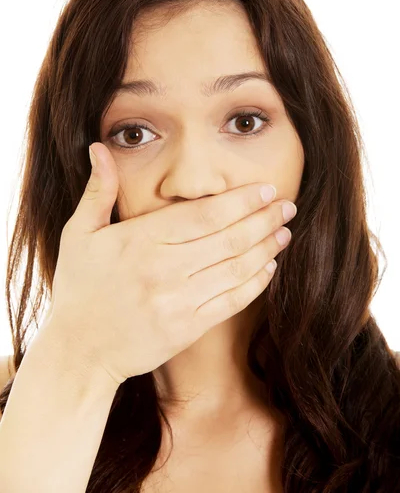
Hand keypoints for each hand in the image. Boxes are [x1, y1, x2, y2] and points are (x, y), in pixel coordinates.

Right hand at [47, 143, 295, 386]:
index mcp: (140, 239)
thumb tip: (99, 148)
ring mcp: (178, 300)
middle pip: (229, 237)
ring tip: (284, 232)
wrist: (80, 351)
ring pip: (236, 267)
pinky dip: (255, 283)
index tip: (266, 190)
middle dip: (264, 219)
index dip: (242, 200)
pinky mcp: (188, 328)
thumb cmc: (80, 288)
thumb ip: (99, 191)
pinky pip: (231, 301)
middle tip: (287, 206)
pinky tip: (269, 268)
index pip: (204, 213)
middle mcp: (164, 267)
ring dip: (267, 248)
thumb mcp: (79, 234)